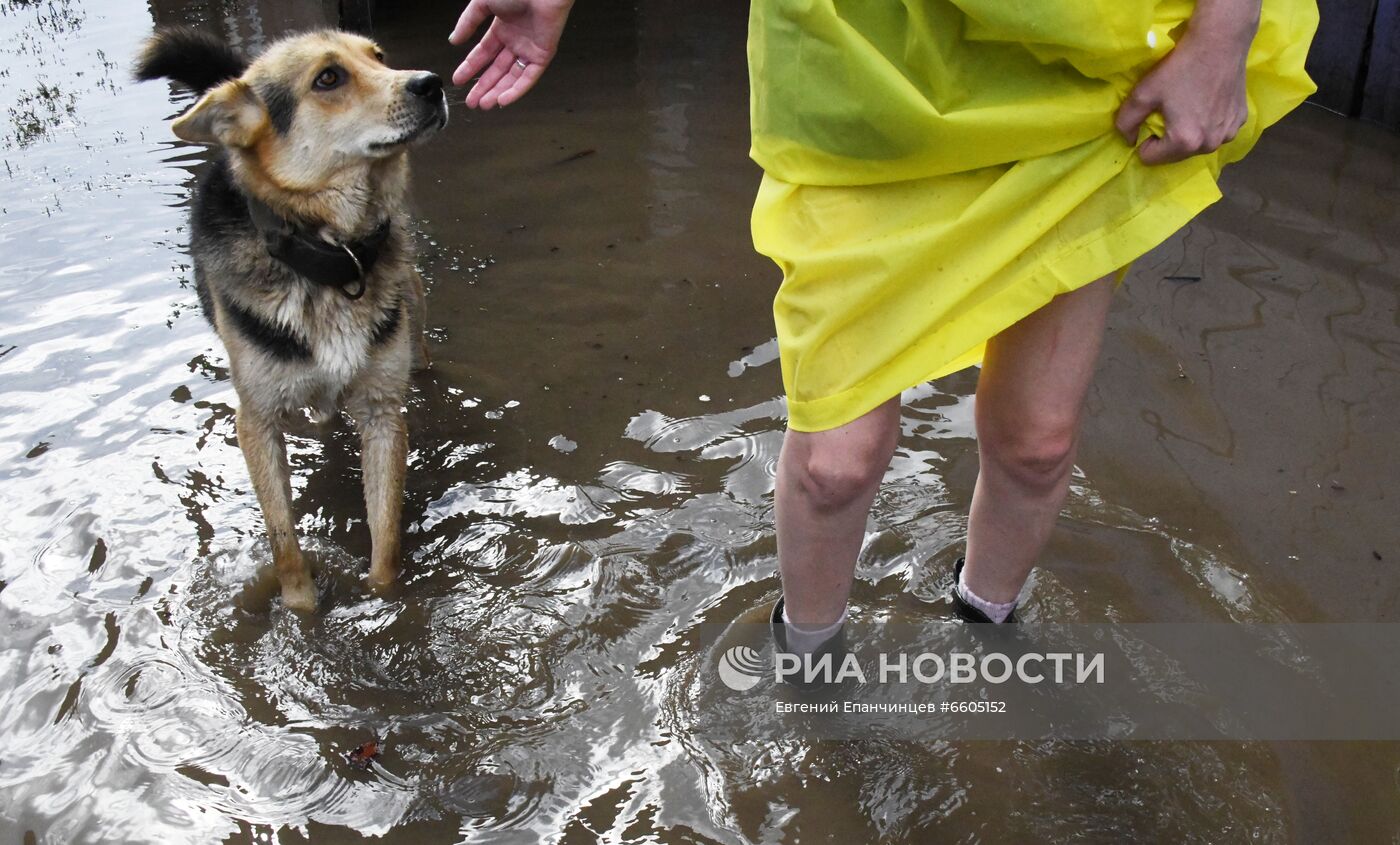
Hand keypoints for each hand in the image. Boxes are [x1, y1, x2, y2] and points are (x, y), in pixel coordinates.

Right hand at [449, 0, 573, 108]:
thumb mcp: (482, 3)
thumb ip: (468, 22)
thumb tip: (454, 40)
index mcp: (502, 28)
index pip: (484, 54)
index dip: (470, 68)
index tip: (458, 80)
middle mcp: (516, 41)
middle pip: (497, 70)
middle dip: (483, 87)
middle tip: (471, 101)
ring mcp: (529, 49)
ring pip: (512, 77)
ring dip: (498, 92)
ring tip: (484, 105)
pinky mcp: (543, 55)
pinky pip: (529, 77)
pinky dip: (517, 90)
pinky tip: (503, 100)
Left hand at [1114, 6, 1257, 164]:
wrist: (1220, 42)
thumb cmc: (1180, 68)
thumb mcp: (1143, 94)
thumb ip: (1126, 122)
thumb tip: (1128, 140)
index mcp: (1185, 142)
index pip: (1151, 158)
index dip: (1145, 139)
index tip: (1152, 117)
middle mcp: (1210, 145)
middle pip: (1175, 154)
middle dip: (1168, 138)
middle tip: (1170, 109)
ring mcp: (1229, 133)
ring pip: (1197, 144)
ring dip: (1189, 132)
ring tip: (1189, 105)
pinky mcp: (1240, 120)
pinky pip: (1215, 131)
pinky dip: (1208, 123)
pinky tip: (1208, 101)